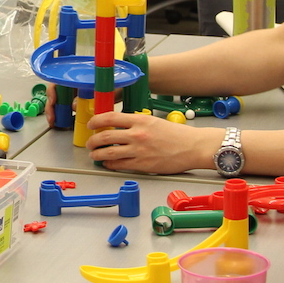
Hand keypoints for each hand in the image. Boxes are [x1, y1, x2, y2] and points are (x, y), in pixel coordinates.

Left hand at [84, 111, 204, 173]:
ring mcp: (139, 150)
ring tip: (94, 155)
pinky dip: (110, 165)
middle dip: (93, 141)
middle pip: (105, 136)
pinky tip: (108, 164)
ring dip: (97, 154)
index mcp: (140, 120)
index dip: (96, 121)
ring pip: (109, 153)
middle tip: (90, 143)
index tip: (91, 124)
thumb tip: (118, 127)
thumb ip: (136, 124)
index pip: (110, 117)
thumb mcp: (154, 122)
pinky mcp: (143, 165)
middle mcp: (138, 134)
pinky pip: (120, 165)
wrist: (193, 147)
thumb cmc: (177, 135)